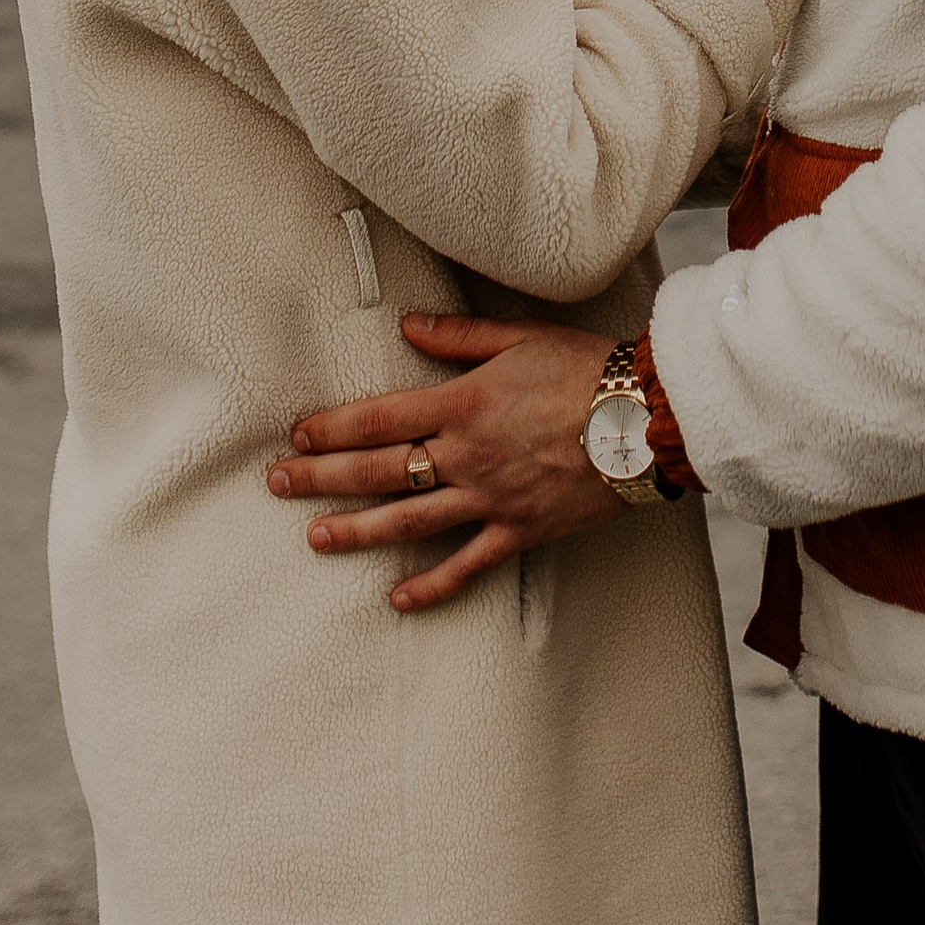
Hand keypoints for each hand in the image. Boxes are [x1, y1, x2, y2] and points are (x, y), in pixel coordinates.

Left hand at [269, 316, 621, 613]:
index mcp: (463, 404)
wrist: (647, 420)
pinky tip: (398, 598)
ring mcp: (490, 499)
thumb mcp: (522, 338)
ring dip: (357, 531)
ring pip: (409, 521)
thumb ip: (459, 338)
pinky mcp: (519, 531)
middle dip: (322, 478)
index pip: (380, 418)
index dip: (334, 428)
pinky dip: (432, 585)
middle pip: (379, 471)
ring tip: (314, 538)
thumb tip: (407, 326)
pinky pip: (467, 565)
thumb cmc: (588, 370)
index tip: (298, 435)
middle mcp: (467, 456)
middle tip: (278, 484)